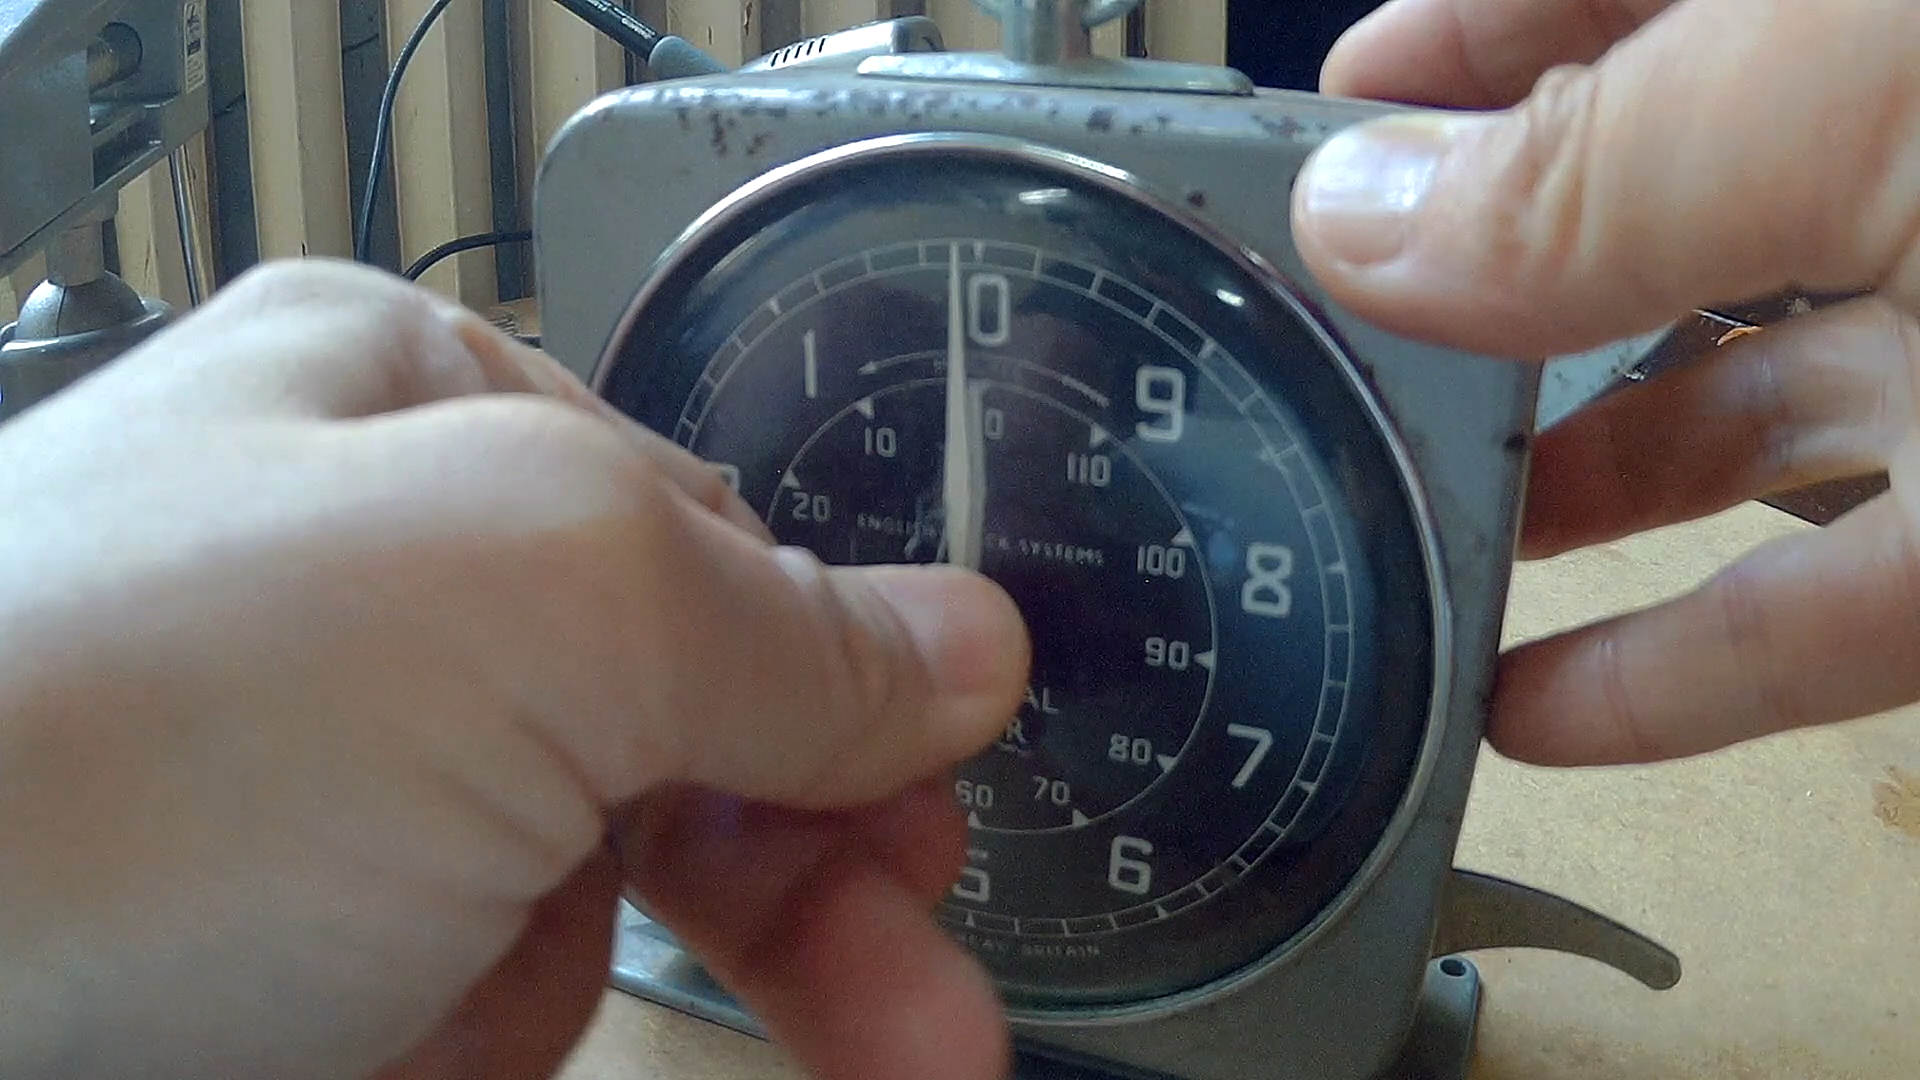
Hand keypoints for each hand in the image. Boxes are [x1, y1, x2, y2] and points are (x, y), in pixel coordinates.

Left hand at [0, 260, 1028, 1079]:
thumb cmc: (124, 737)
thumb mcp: (531, 600)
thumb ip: (781, 623)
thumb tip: (968, 647)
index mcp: (422, 416)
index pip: (713, 539)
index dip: (841, 683)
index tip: (935, 811)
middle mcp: (383, 587)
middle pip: (684, 718)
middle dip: (829, 868)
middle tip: (931, 1014)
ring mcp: (346, 782)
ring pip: (618, 874)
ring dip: (748, 979)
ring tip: (873, 1060)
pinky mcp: (312, 952)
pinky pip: (505, 988)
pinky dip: (543, 1033)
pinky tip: (454, 1051)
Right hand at [1290, 0, 1919, 764]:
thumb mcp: (1857, 92)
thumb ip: (1595, 170)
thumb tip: (1355, 224)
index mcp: (1838, 11)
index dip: (1456, 42)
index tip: (1320, 120)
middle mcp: (1895, 168)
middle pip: (1641, 221)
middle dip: (1478, 283)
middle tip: (1319, 349)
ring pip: (1720, 427)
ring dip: (1555, 496)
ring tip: (1394, 540)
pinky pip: (1815, 610)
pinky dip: (1674, 674)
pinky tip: (1537, 712)